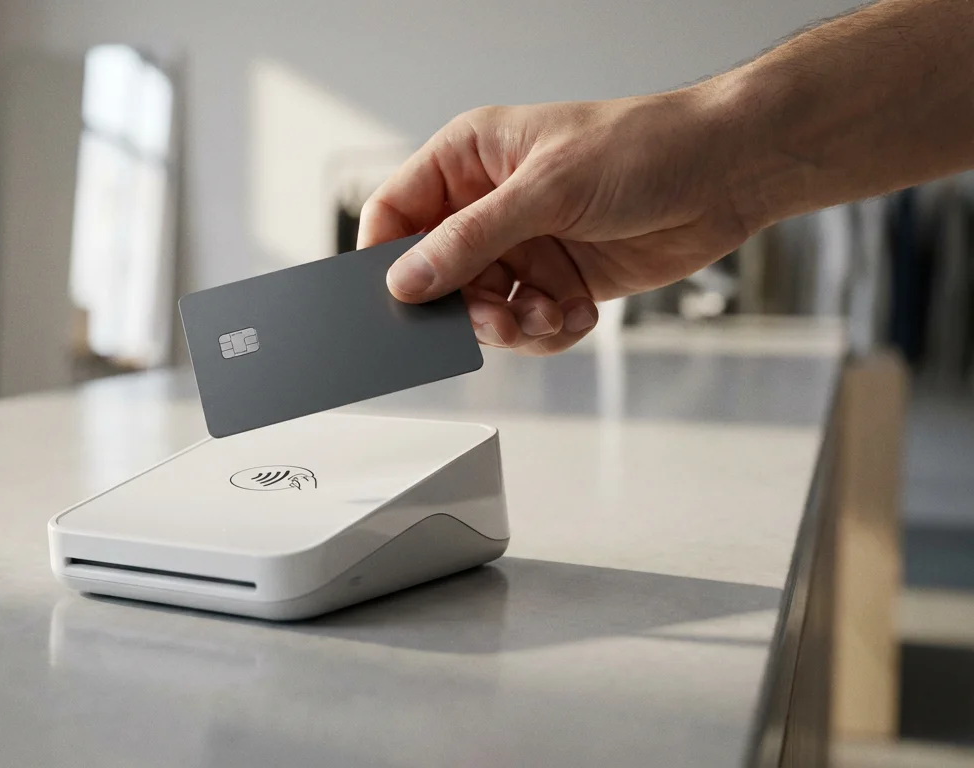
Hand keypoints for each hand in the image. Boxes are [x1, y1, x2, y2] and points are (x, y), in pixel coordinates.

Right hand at [358, 88, 753, 353]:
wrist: (728, 173)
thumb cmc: (644, 148)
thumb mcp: (547, 190)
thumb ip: (471, 239)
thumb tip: (407, 279)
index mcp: (468, 159)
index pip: (395, 213)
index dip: (389, 260)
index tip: (400, 299)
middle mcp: (488, 204)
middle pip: (436, 275)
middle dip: (464, 306)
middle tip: (494, 320)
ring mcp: (524, 245)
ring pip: (481, 309)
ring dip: (511, 324)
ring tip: (546, 315)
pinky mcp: (558, 281)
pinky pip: (527, 325)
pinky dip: (549, 330)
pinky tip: (578, 312)